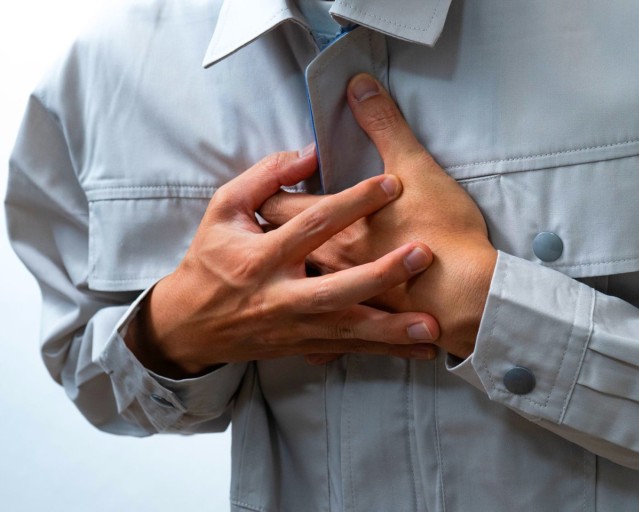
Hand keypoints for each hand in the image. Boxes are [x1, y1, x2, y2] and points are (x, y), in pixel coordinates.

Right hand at [124, 145, 439, 377]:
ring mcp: (295, 326)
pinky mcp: (304, 345)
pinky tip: (422, 350)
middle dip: (380, 273)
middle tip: (422, 254)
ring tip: (432, 324)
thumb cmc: (210, 261)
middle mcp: (281, 295)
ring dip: (391, 328)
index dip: (353, 202)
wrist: (190, 326)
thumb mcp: (224, 210)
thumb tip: (310, 152)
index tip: (392, 184)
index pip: (314, 224)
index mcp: (262, 256)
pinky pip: (349, 349)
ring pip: (348, 329)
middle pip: (336, 287)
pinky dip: (386, 351)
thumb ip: (266, 178)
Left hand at [261, 74, 496, 359]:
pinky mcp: (357, 326)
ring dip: (287, 283)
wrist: (469, 299)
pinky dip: (315, 338)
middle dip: (269, 236)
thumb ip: (383, 125)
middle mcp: (320, 265)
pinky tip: (313, 348)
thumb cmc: (443, 233)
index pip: (275, 204)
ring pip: (295, 293)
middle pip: (276, 248)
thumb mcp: (414, 168)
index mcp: (326, 227)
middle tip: (265, 230)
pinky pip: (323, 339)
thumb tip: (358, 85)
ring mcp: (336, 301)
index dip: (270, 191)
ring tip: (283, 280)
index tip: (270, 187)